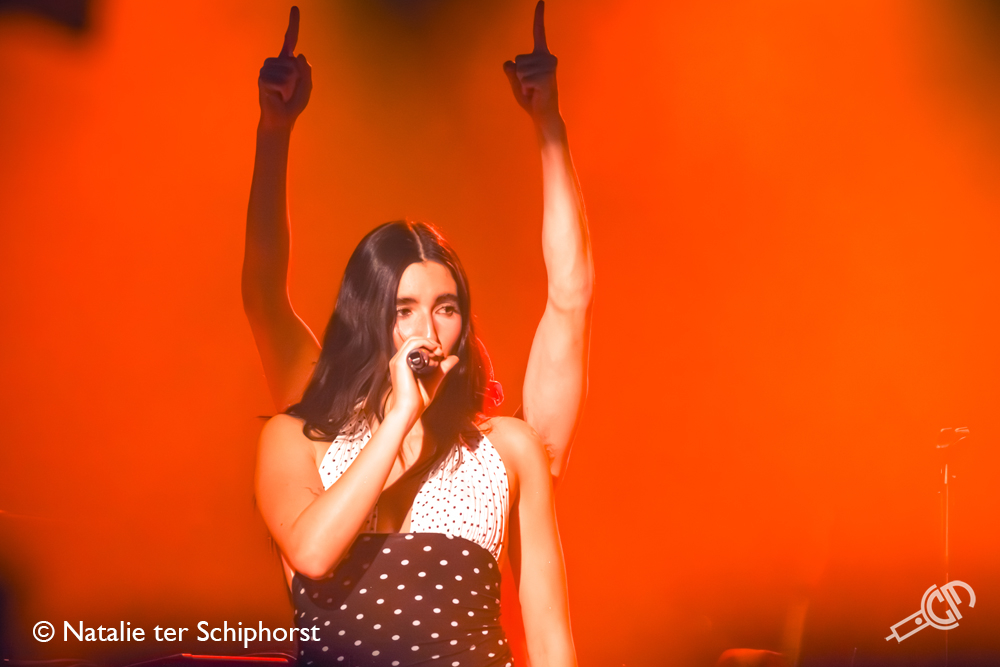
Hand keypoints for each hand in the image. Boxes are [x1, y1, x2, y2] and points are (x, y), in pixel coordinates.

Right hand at [258, 6, 311, 129]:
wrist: (282, 118)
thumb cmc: (294, 102)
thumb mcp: (307, 87)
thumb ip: (307, 71)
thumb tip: (298, 54)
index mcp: (288, 61)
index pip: (290, 39)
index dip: (293, 23)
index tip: (295, 7)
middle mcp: (275, 61)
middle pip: (292, 62)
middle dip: (297, 78)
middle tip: (290, 89)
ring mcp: (266, 69)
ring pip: (286, 72)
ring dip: (289, 86)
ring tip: (283, 93)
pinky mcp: (262, 79)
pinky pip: (280, 82)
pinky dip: (283, 91)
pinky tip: (277, 95)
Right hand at [387, 337, 458, 421]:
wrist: (409, 410)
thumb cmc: (418, 399)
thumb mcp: (434, 379)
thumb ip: (443, 367)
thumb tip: (455, 358)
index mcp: (403, 364)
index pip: (414, 345)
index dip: (428, 344)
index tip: (440, 353)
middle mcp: (398, 360)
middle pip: (414, 340)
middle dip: (429, 341)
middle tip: (440, 351)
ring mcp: (397, 361)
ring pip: (413, 340)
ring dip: (428, 342)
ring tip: (438, 351)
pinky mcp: (399, 363)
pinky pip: (412, 344)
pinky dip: (425, 343)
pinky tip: (434, 350)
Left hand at [503, 1, 559, 126]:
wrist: (544, 115)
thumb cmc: (532, 99)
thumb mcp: (517, 83)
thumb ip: (511, 72)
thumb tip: (507, 63)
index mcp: (542, 56)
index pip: (539, 32)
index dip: (539, 16)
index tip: (541, 1)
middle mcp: (548, 58)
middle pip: (518, 59)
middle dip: (519, 75)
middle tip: (531, 87)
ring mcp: (549, 67)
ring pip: (520, 69)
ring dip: (522, 83)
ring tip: (534, 90)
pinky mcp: (547, 78)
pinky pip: (524, 79)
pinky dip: (525, 89)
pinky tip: (536, 93)